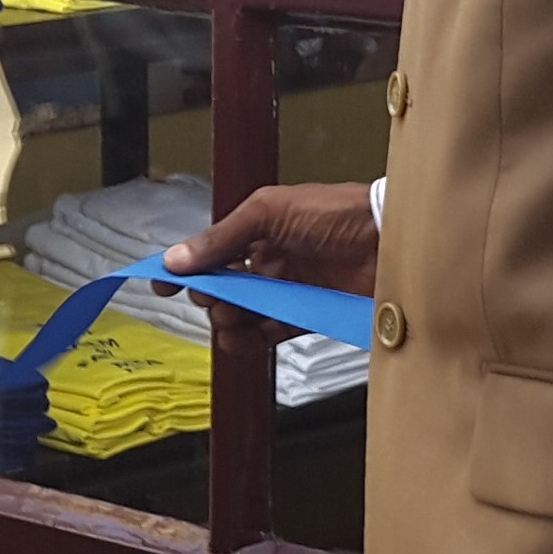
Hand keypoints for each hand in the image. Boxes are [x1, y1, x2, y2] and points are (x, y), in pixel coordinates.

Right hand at [160, 181, 378, 350]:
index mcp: (260, 228)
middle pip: (224, 286)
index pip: (213, 250)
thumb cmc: (333, 215)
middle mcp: (272, 259)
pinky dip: (250, 340)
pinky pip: (270, 333)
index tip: (161, 284)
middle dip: (211, 295)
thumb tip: (175, 259)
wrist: (391, 241)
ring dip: (228, 319)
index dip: (187, 267)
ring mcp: (290, 289)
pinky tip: (238, 340)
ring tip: (231, 317)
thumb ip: (222, 238)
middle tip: (213, 297)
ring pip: (244, 312)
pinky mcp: (308, 315)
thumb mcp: (270, 213)